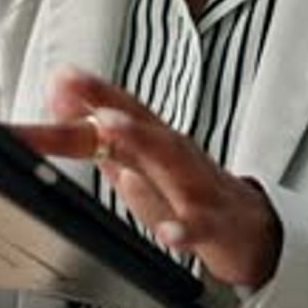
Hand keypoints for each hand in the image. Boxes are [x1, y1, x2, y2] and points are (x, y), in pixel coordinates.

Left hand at [12, 66, 282, 288]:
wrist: (248, 227)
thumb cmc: (188, 190)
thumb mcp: (139, 163)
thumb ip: (100, 138)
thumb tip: (61, 103)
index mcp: (155, 139)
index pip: (121, 107)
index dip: (90, 91)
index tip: (59, 76)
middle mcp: (174, 153)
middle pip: (139, 123)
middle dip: (106, 102)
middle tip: (72, 88)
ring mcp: (196, 185)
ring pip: (170, 159)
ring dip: (139, 139)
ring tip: (108, 126)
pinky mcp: (214, 224)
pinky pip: (199, 225)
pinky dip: (183, 228)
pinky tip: (167, 231)